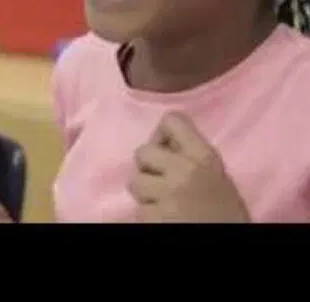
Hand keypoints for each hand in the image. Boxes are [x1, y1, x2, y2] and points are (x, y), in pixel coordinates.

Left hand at [128, 112, 249, 222]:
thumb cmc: (225, 214)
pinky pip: (137, 209)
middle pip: (142, 151)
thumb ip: (193, 157)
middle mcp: (184, 171)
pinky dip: (147, 216)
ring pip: (134, 182)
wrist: (229, 245)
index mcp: (205, 159)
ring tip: (164, 205)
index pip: (172, 120)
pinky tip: (164, 220)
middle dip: (148, 167)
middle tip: (161, 182)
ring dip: (145, 194)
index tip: (166, 148)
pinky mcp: (152, 216)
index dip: (162, 134)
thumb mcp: (217, 178)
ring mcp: (166, 194)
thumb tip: (163, 139)